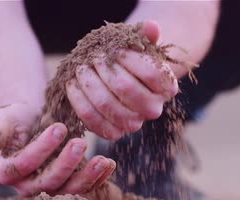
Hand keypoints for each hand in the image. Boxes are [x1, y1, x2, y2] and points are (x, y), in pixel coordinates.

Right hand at [0, 103, 115, 196]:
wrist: (33, 121)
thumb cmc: (16, 118)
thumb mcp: (4, 119)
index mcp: (7, 172)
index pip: (24, 165)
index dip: (42, 148)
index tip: (59, 127)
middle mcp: (27, 186)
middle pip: (48, 182)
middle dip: (66, 164)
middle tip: (81, 143)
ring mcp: (49, 188)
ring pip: (69, 190)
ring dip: (87, 177)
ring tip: (103, 160)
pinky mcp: (68, 186)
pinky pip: (84, 188)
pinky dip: (98, 178)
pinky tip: (109, 164)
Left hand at [66, 21, 178, 140]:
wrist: (124, 81)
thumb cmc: (133, 59)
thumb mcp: (141, 44)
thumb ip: (146, 34)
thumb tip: (151, 26)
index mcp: (167, 86)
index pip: (151, 73)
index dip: (130, 59)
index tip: (115, 49)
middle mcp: (153, 109)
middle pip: (126, 88)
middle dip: (104, 70)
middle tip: (92, 58)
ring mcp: (134, 124)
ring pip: (107, 105)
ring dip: (88, 84)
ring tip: (80, 68)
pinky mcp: (114, 133)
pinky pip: (93, 120)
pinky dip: (79, 102)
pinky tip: (72, 85)